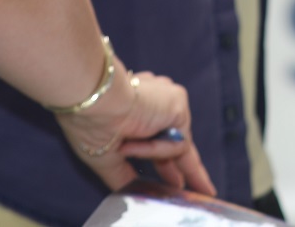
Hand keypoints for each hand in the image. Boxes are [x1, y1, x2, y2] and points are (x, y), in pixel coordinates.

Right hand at [56, 66, 215, 195]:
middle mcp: (155, 105)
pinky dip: (157, 148)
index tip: (177, 180)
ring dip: (150, 153)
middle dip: (188, 168)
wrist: (94, 103)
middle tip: (205, 189)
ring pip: (173, 147)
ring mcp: (167, 103)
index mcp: (137, 114)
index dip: (166, 161)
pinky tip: (136, 139)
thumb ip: (125, 175)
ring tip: (124, 144)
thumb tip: (136, 191)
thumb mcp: (107, 158)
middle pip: (178, 142)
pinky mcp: (178, 103)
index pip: (159, 140)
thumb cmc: (89, 125)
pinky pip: (176, 143)